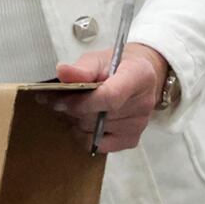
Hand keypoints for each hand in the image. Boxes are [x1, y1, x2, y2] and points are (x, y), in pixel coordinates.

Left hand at [51, 42, 170, 155]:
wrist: (136, 77)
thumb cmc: (116, 66)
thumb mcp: (98, 59)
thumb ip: (81, 68)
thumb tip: (62, 72)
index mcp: (140, 76)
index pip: (110, 97)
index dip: (81, 102)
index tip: (61, 100)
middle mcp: (143, 103)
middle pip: (98, 116)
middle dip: (74, 109)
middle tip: (63, 99)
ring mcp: (139, 124)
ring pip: (93, 130)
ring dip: (78, 121)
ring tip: (77, 106)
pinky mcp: (131, 140)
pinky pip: (98, 144)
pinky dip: (85, 135)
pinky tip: (86, 121)